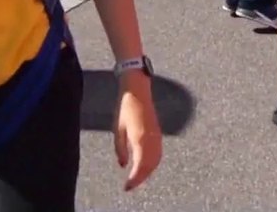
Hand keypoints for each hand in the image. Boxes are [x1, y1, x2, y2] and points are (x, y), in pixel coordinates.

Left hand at [114, 75, 161, 191]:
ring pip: (156, 161)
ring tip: (138, 179)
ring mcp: (156, 136)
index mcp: (140, 138)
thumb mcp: (118, 129)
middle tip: (130, 185)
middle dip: (141, 178)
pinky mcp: (158, 133)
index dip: (134, 179)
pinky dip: (153, 163)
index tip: (127, 186)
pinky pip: (158, 153)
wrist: (138, 91)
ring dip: (148, 172)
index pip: (139, 166)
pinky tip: (147, 166)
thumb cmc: (125, 107)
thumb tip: (123, 165)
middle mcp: (151, 139)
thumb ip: (120, 149)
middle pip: (149, 166)